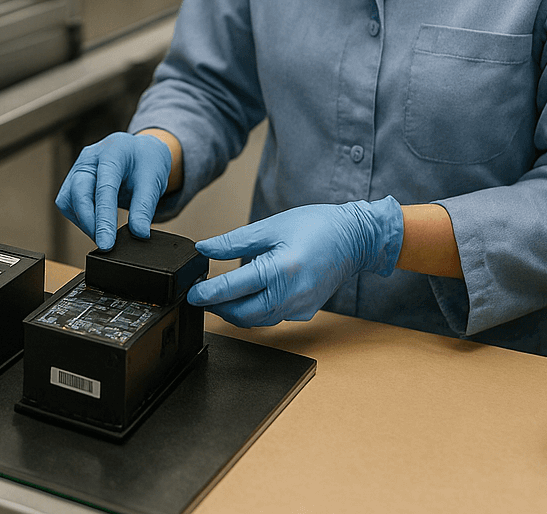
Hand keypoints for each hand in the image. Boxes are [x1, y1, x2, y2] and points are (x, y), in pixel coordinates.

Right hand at [55, 132, 172, 250]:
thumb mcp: (153, 182)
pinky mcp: (73, 181)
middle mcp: (90, 158)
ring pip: (68, 200)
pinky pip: (69, 204)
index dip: (104, 219)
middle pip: (79, 192)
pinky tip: (96, 224)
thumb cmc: (147, 161)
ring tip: (104, 234)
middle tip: (105, 244)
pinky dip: (81, 218)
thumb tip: (139, 233)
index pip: (104, 189)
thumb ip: (144, 208)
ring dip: (84, 221)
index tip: (106, 244)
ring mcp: (79, 168)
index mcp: (112, 153)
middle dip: (90, 223)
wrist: (141, 153)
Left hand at [186, 197, 403, 326]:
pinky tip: (247, 297)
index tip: (192, 293)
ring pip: (257, 320)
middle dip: (218, 308)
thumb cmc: (317, 226)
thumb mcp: (271, 227)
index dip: (208, 293)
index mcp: (282, 269)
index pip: (235, 288)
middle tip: (200, 297)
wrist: (354, 238)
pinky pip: (272, 317)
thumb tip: (205, 248)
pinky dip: (255, 311)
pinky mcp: (304, 312)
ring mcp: (300, 307)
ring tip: (218, 297)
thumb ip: (235, 241)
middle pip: (243, 314)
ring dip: (235, 312)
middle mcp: (292, 294)